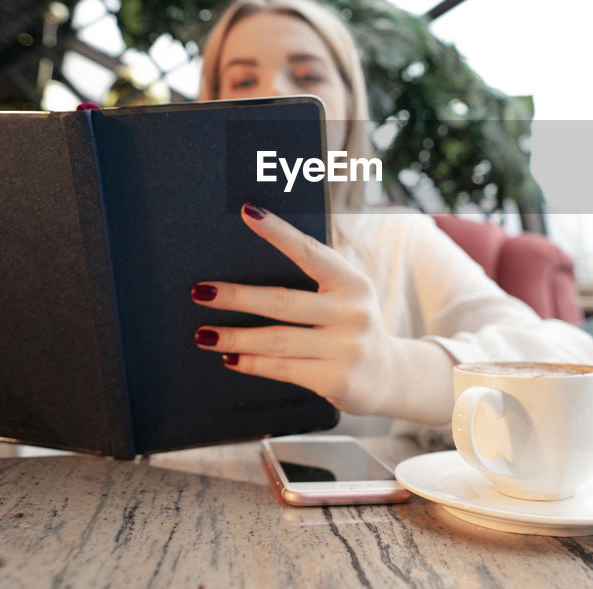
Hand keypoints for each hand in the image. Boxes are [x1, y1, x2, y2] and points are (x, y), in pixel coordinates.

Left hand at [191, 202, 409, 417]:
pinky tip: (231, 358)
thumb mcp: (345, 297)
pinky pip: (282, 369)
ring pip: (276, 340)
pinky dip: (251, 363)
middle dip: (237, 297)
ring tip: (205, 333)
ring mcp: (347, 348)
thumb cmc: (351, 327)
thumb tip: (246, 274)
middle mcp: (353, 312)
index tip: (247, 213)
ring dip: (234, 337)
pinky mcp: (337, 380)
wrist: (390, 375)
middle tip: (202, 292)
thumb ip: (313, 283)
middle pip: (282, 302)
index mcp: (352, 282)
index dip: (278, 232)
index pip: (310, 252)